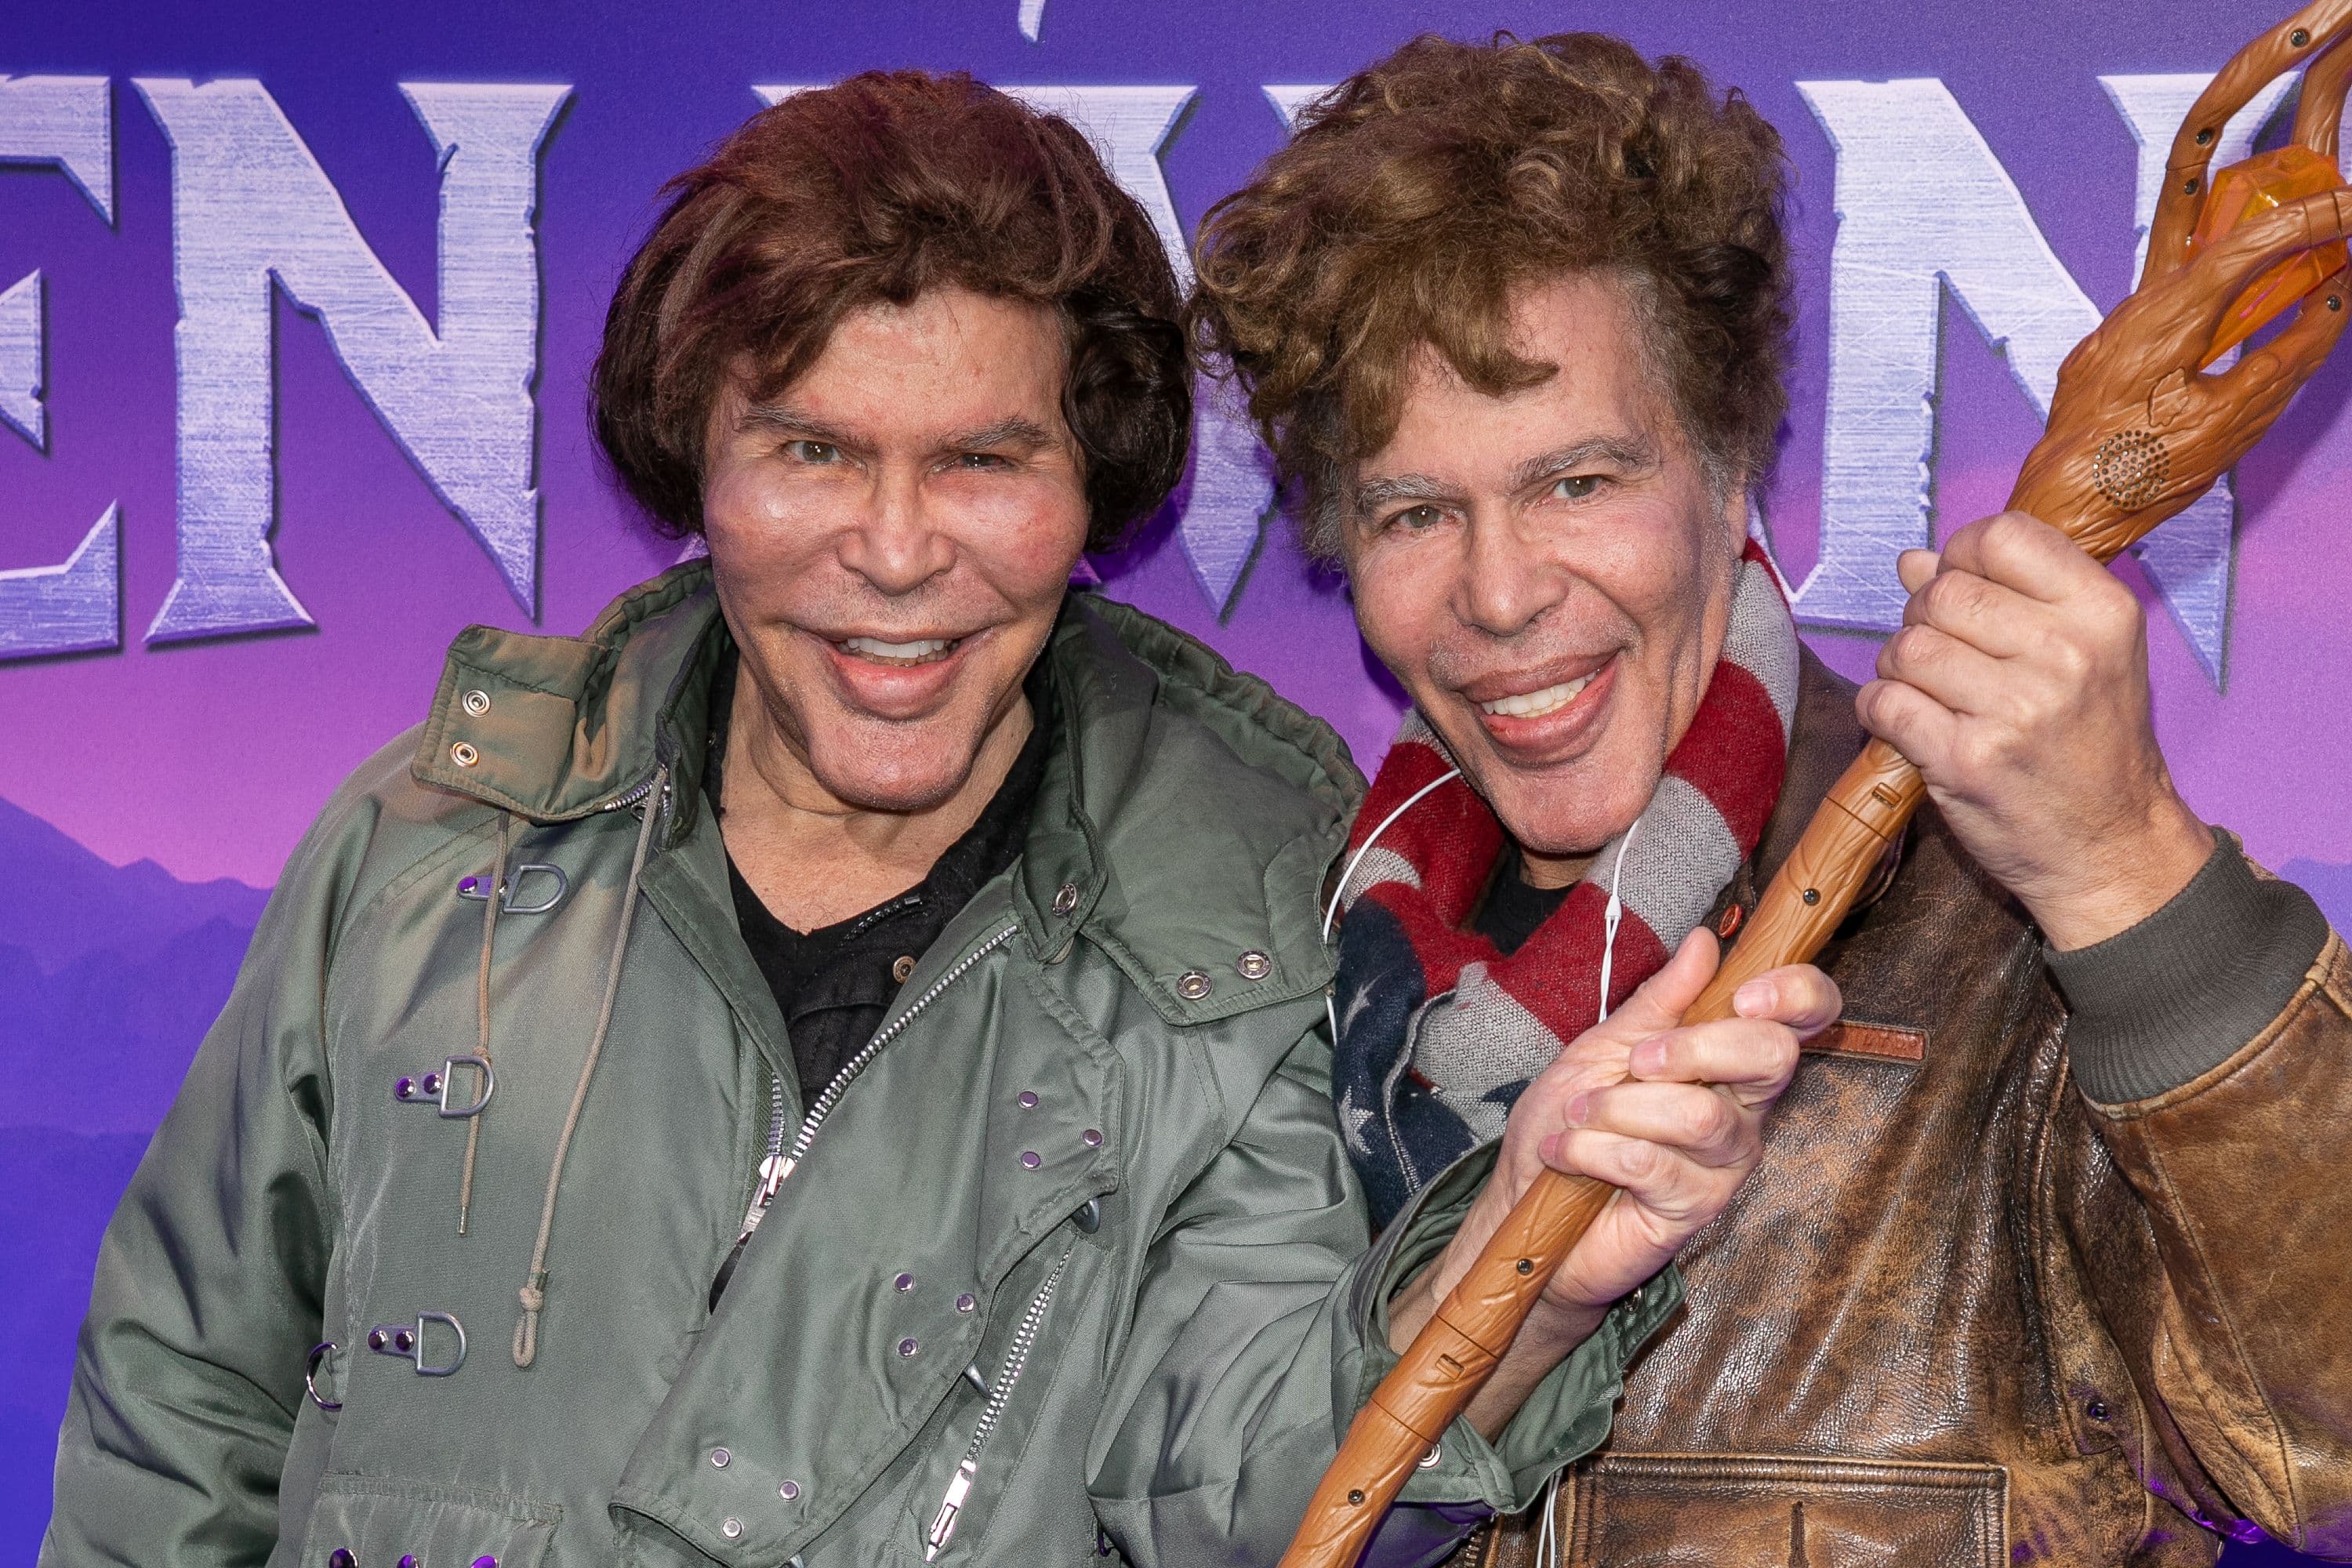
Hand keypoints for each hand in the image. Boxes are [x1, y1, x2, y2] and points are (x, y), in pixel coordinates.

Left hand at [1395, 927, 1832, 1408]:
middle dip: (1692, 1047)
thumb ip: (1660, 1001)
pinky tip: (1568, 1153)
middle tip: (1635, 1062)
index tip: (1746, 993)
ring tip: (1579, 1116)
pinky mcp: (1692, 1210)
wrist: (1527, 1202)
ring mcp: (1724, 1166)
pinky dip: (1592, 1147)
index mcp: (1729, 1060)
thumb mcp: (1605, 1047)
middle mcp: (1743, 1112)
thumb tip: (1706, 942)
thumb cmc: (1570, 1122)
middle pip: (1770, 1058)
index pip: (1803, 1017)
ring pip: (1698, 1114)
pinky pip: (1650, 1162)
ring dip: (1618, 1107)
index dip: (1796, 994)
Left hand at [1858, 511, 2213, 949]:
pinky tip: (1905, 721)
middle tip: (1941, 654)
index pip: (2002, 536)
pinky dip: (1878, 709)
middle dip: (1922, 617)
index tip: (1959, 585)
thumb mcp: (2082, 654)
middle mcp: (2064, 654)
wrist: (2112, 847)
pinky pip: (1884, 703)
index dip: (1961, 554)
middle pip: (1943, 592)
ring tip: (1928, 691)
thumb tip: (1913, 560)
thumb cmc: (2091, 744)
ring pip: (1906, 647)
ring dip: (1898, 667)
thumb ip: (2004, 596)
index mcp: (2101, 612)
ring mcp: (2015, 709)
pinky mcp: (1965, 760)